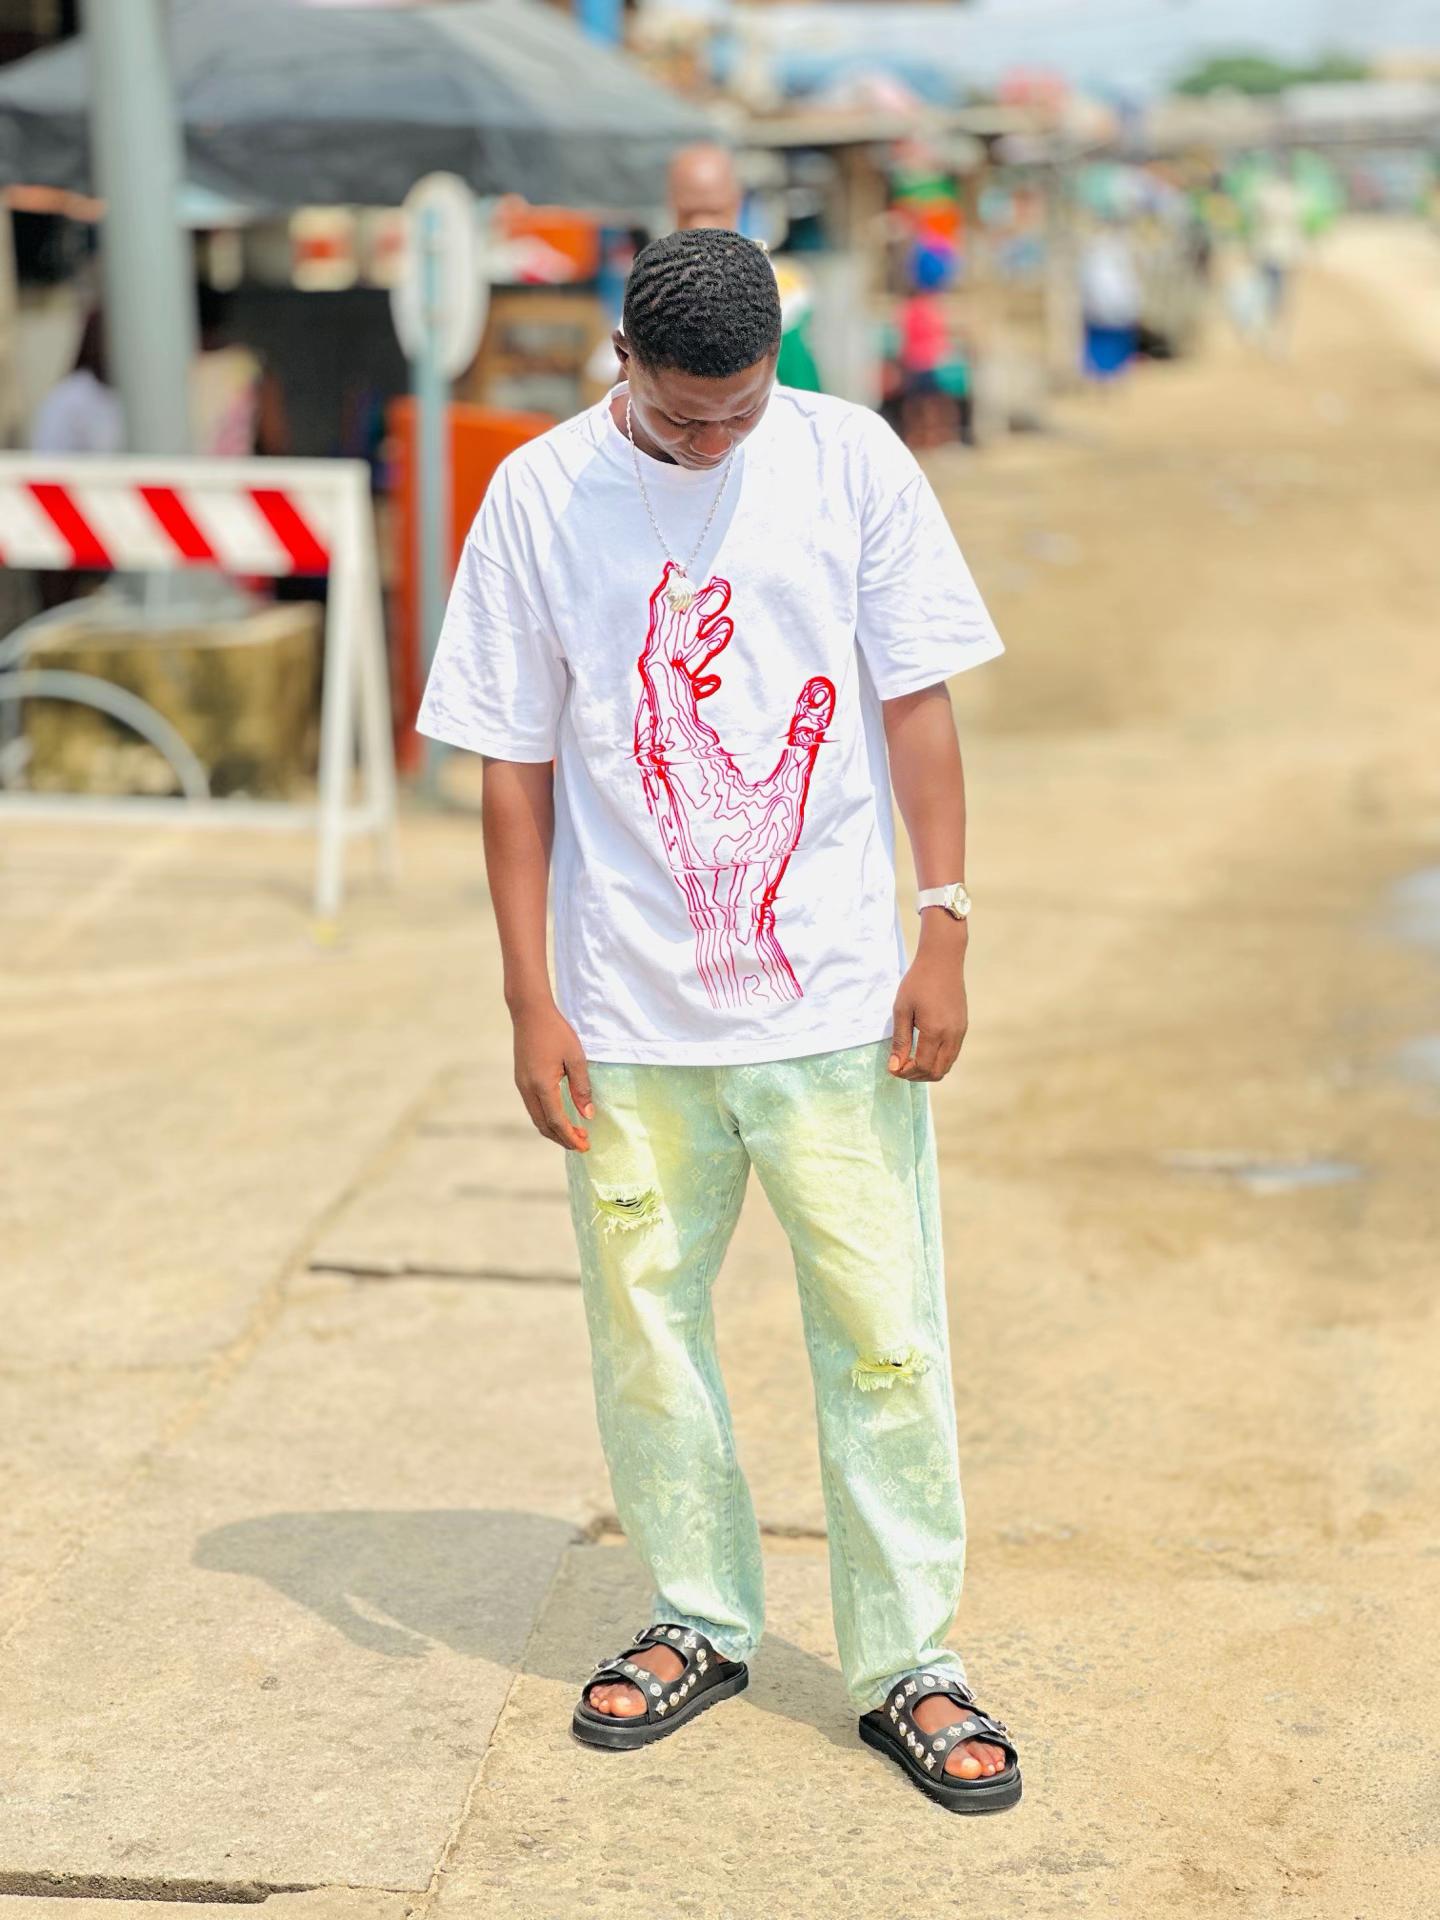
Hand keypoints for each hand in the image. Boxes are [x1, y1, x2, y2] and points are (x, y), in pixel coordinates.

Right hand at [512, 1001, 593, 1149]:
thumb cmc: (556, 1032)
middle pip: (543, 1125)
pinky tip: (559, 1116)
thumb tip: (587, 1115)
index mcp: (542, 1085)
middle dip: (562, 1138)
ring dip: (554, 1129)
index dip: (571, 1137)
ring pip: (536, 1118)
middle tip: (581, 1144)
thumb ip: (581, 1087)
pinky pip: (533, 1107)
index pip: (557, 1121)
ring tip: (573, 1133)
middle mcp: (528, 1089)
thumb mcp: (575, 1058)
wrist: (530, 1013)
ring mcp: (521, 1085)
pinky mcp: (521, 1080)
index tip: (585, 1146)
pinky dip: (546, 1118)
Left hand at [889, 918, 968, 1081]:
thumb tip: (895, 1067)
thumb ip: (900, 1041)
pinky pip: (952, 1054)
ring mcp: (960, 1032)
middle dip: (917, 1076)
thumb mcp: (902, 1010)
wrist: (943, 961)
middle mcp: (952, 1036)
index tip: (893, 1067)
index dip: (906, 1073)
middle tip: (901, 1067)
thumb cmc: (918, 982)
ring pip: (947, 1065)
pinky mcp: (963, 1027)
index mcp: (935, 1032)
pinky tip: (924, 1050)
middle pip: (937, 1072)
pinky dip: (938, 1060)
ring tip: (911, 1061)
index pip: (922, 1066)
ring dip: (928, 1069)